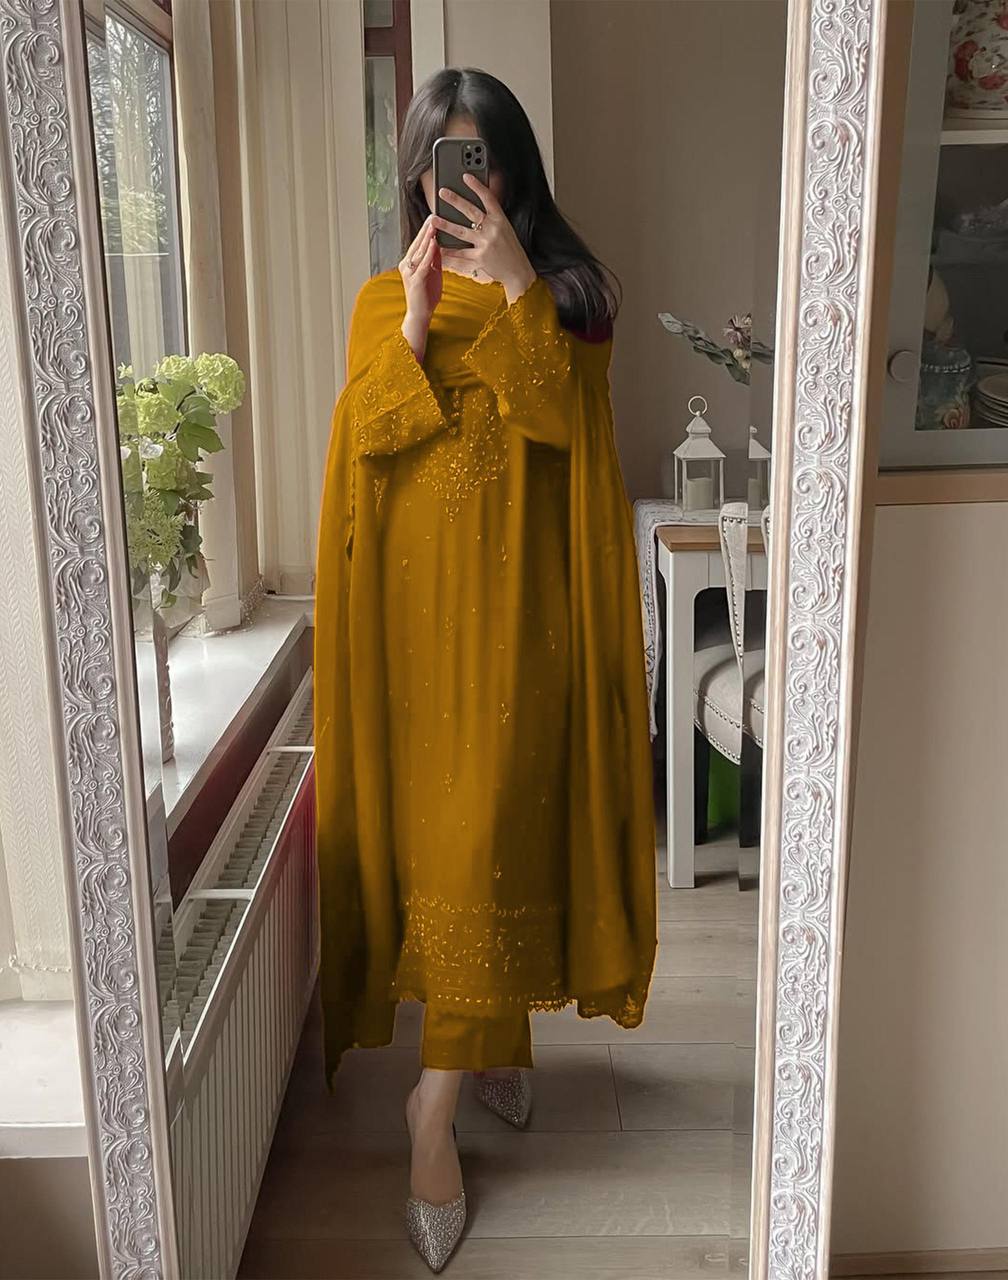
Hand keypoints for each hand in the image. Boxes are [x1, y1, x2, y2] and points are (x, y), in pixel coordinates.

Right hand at [399, 215, 442, 321]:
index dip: (425, 230)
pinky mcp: (416, 280)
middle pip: (417, 243)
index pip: (418, 243)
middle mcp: (407, 265)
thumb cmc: (427, 296)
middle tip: (432, 214)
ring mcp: (410, 272)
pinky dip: (428, 252)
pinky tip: (433, 243)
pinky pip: (423, 263)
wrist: (420, 314)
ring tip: (433, 224)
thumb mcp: (433, 273)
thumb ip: (434, 259)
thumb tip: (438, 243)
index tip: (432, 218)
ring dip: (427, 237)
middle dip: (425, 229)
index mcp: (410, 263)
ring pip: (419, 250)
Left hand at [432, 174, 536, 302]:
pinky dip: (449, 251)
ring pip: (461, 232)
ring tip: (434, 219)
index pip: (488, 198)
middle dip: (455, 200)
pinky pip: (461, 253)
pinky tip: (439, 246)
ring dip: (445, 224)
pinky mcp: (480, 258)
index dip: (477, 186)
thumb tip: (473, 210)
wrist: (519, 271)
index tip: (466, 177)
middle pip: (471, 211)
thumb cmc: (511, 250)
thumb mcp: (505, 229)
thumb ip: (492, 219)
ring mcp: (486, 243)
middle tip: (442, 192)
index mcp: (501, 219)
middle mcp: (493, 229)